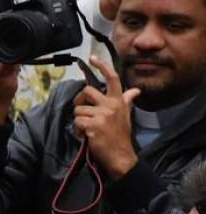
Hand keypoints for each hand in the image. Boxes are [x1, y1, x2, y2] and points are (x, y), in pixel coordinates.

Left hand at [72, 56, 139, 177]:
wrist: (121, 156)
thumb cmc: (120, 136)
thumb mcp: (126, 115)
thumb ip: (127, 101)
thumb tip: (135, 91)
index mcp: (119, 100)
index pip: (112, 78)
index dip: (102, 66)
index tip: (92, 58)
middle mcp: (111, 104)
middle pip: (87, 91)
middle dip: (80, 102)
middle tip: (82, 112)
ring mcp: (103, 114)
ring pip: (79, 110)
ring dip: (79, 121)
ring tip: (88, 129)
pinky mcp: (94, 125)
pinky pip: (77, 123)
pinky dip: (78, 130)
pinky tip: (87, 136)